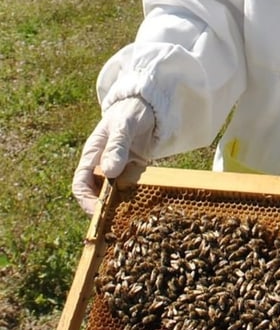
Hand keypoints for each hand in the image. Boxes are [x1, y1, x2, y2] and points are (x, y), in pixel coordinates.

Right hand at [72, 97, 154, 213]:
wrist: (149, 106)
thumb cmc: (131, 112)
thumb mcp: (124, 126)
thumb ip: (117, 146)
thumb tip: (109, 171)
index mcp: (93, 155)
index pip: (81, 184)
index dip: (86, 201)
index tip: (98, 213)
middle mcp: (103, 166)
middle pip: (98, 195)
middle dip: (105, 210)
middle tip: (119, 223)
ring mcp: (119, 170)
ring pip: (115, 195)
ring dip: (122, 207)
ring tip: (133, 219)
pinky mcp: (135, 172)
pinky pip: (133, 189)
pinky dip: (137, 199)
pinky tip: (148, 206)